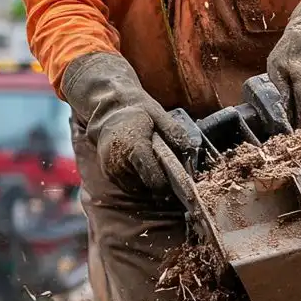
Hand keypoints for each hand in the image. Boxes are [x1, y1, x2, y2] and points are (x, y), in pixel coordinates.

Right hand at [63, 53, 195, 193]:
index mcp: (135, 147)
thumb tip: (192, 149)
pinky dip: (138, 182)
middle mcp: (119, 163)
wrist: (108, 111)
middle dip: (161, 183)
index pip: (154, 178)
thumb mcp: (159, 114)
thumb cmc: (137, 112)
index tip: (179, 181)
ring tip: (155, 167)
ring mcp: (111, 170)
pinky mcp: (108, 174)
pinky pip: (128, 186)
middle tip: (169, 172)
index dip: (169, 184)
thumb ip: (174, 132)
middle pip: (147, 187)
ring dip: (149, 184)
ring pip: (138, 189)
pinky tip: (144, 168)